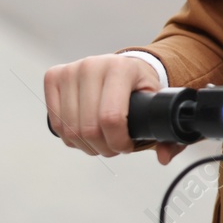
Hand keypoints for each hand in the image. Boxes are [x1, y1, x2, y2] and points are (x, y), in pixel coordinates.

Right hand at [44, 53, 185, 164]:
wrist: (124, 67)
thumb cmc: (139, 87)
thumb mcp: (158, 105)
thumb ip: (168, 135)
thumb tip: (164, 157)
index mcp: (121, 68)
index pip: (111, 117)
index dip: (118, 142)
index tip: (127, 146)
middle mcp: (93, 65)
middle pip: (88, 127)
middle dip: (103, 147)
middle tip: (114, 147)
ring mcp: (71, 70)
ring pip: (70, 129)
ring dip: (86, 145)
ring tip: (101, 141)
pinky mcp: (54, 77)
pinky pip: (56, 122)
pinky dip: (70, 137)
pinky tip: (85, 134)